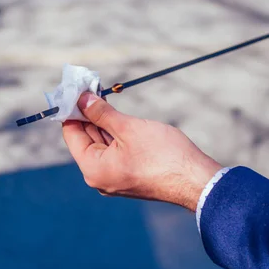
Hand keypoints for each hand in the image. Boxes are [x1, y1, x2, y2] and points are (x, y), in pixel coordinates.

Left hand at [62, 93, 221, 210]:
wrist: (196, 180)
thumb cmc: (164, 156)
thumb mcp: (128, 128)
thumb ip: (102, 113)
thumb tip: (83, 100)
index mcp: (93, 169)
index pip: (72, 134)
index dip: (72, 110)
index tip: (74, 89)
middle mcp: (99, 177)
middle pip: (85, 139)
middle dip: (87, 113)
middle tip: (88, 87)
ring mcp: (114, 177)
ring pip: (101, 143)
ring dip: (101, 121)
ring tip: (101, 95)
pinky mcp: (128, 174)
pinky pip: (114, 150)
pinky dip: (113, 133)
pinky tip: (115, 114)